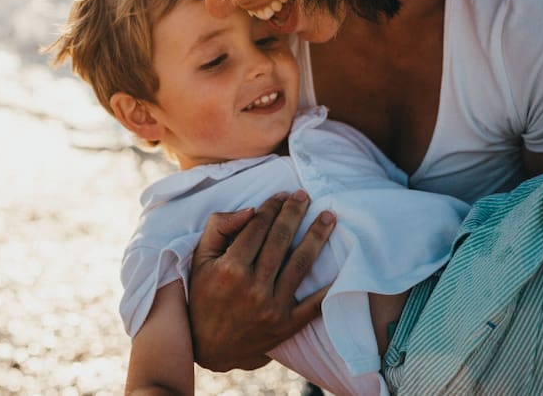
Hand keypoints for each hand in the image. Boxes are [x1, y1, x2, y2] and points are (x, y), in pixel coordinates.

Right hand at [187, 190, 335, 371]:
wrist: (210, 347)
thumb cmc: (203, 297)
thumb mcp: (200, 260)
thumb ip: (219, 228)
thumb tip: (250, 210)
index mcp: (230, 269)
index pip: (257, 227)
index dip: (271, 207)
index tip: (281, 195)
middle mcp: (253, 287)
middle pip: (281, 240)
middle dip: (295, 213)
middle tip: (305, 195)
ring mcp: (272, 307)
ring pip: (300, 264)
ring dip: (317, 237)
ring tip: (329, 217)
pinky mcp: (287, 325)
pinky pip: (314, 304)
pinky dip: (330, 286)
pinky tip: (342, 265)